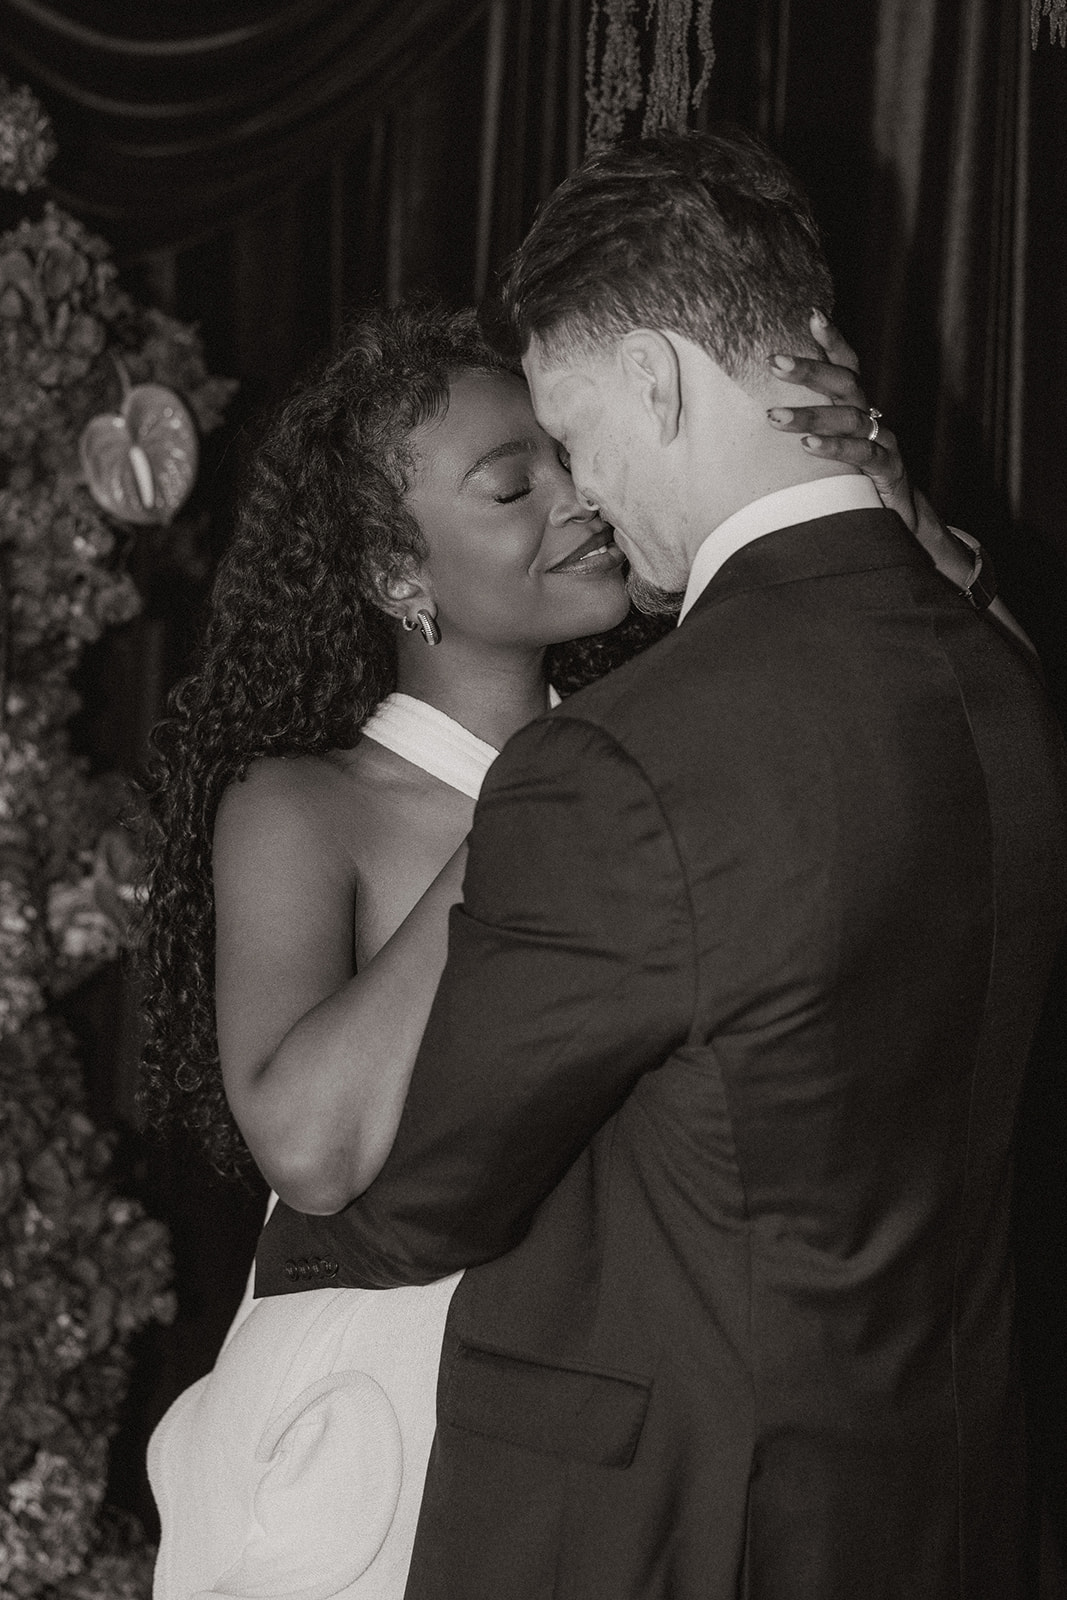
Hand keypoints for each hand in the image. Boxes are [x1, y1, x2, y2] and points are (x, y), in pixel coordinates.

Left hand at [766, 313, 917, 532]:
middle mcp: (871, 416)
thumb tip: (755, 409)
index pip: (846, 364)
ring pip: (849, 418)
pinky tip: (808, 446)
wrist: (898, 517)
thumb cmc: (852, 478)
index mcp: (855, 406)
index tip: (812, 314)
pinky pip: (862, 455)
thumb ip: (805, 425)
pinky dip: (835, 448)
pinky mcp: (890, 471)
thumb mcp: (828, 446)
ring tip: (772, 416)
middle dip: (810, 370)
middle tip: (773, 361)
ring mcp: (883, 441)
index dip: (832, 339)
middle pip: (845, 383)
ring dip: (810, 415)